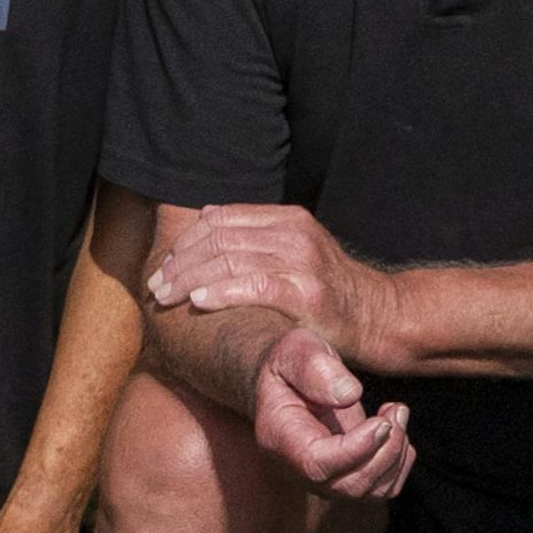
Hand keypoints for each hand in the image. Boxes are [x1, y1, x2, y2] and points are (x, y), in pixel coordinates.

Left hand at [149, 206, 400, 369]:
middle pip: (220, 238)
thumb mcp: (297, 248)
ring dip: (189, 279)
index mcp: (288, 218)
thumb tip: (207, 216)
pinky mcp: (306, 293)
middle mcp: (294, 233)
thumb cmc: (328, 289)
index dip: (186, 240)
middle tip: (156, 285)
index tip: (166, 264)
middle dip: (180, 262)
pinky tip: (197, 303)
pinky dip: (219, 293)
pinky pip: (252, 287)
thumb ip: (257, 234)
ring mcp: (302, 262)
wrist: (376, 316)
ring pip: (229, 260)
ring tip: (166, 296)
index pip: (222, 218)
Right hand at [245, 328, 415, 500]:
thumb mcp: (295, 348)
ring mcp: (323, 478)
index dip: (355, 449)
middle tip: (397, 410)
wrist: (287, 379)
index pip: (317, 464)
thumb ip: (316, 368)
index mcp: (279, 437)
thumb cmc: (291, 362)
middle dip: (385, 451)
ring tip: (396, 413)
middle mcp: (298, 468)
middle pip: (349, 486)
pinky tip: (395, 430)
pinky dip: (399, 463)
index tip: (381, 421)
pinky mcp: (344, 477)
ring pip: (370, 493)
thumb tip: (349, 395)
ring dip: (396, 456)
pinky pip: (380, 489)